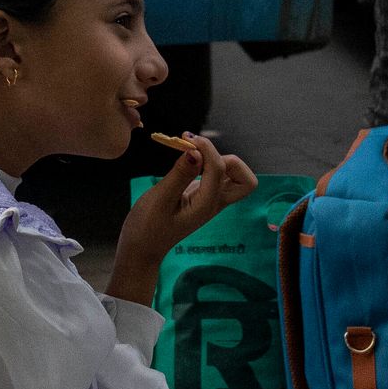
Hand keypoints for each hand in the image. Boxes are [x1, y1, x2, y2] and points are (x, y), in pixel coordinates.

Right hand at [119, 132, 253, 276]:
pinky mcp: (203, 196)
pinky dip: (207, 163)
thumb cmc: (147, 227)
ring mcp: (211, 201)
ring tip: (192, 150)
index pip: (220, 167)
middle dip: (228, 160)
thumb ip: (180, 175)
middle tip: (200, 152)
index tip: (185, 140)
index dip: (206, 148)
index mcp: (207, 205)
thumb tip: (196, 153)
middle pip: (245, 180)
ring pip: (234, 178)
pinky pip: (217, 177)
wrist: (142, 248)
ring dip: (218, 159)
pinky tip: (188, 158)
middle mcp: (214, 203)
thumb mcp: (159, 199)